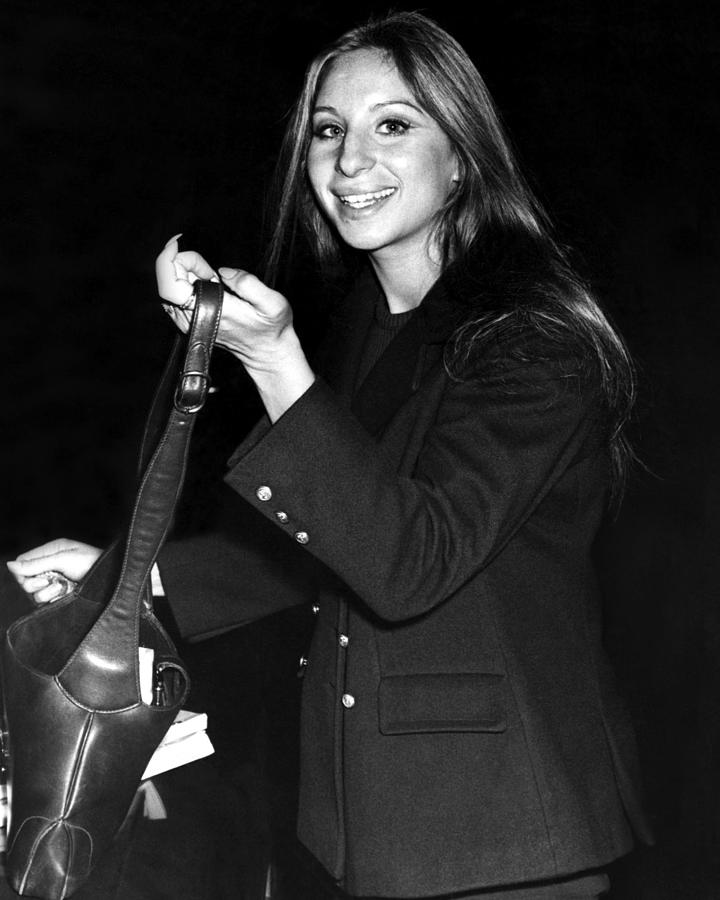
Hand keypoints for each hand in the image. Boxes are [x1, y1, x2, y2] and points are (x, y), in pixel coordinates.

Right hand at [7, 539, 101, 603]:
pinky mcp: (59, 596)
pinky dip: (54, 599)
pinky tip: (65, 594)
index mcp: (51, 552)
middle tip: (51, 580)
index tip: (37, 574)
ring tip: (63, 586)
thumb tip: (9, 565)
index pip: (22, 562)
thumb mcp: (63, 559)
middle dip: (36, 583)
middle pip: (24, 580)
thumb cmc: (92, 562)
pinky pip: (44, 603)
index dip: (23, 571)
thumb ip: (36, 563)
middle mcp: (50, 566)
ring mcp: (54, 582)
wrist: (110, 579)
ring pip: (33, 594)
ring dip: (47, 592)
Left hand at [156, 235, 314, 420]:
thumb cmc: (270, 328)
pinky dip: (182, 280)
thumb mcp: (272, 303)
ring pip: (168, 287)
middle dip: (184, 263)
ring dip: (184, 272)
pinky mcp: (187, 321)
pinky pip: (173, 295)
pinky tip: (204, 282)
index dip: (169, 260)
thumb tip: (222, 271)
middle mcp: (193, 319)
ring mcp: (187, 322)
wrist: (266, 352)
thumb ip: (248, 283)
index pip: (170, 286)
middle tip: (212, 270)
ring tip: (212, 278)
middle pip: (167, 281)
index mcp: (211, 311)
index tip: (178, 244)